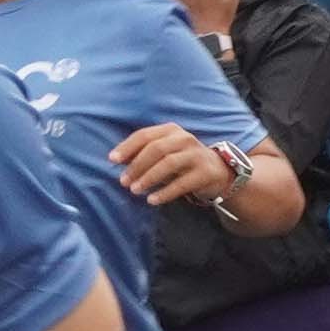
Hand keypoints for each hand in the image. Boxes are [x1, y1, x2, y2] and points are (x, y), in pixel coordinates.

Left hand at [111, 122, 231, 211]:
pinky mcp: (205, 172)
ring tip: (135, 190)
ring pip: (169, 163)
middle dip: (137, 165)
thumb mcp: (164, 152)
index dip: (127, 147)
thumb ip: (143, 153)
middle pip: (156, 149)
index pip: (145, 135)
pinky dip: (165, 192)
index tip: (112, 160)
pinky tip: (152, 200)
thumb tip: (116, 160)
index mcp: (170, 130)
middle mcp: (184, 139)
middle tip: (123, 181)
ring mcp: (196, 155)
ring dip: (149, 177)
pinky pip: (183, 183)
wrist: (217, 171)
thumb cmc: (182, 161)